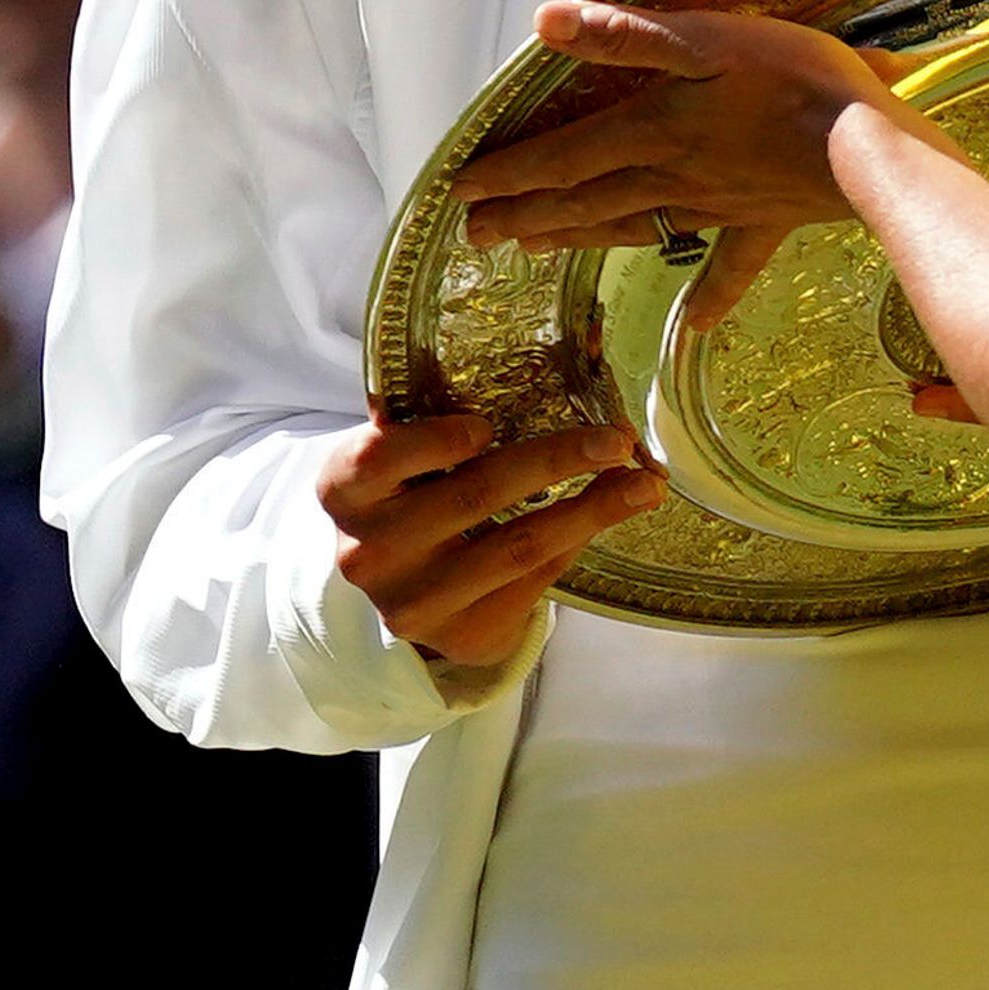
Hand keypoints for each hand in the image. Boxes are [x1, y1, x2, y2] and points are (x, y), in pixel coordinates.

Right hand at [317, 412, 662, 668]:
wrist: (402, 585)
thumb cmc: (411, 492)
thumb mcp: (405, 453)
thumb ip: (443, 414)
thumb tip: (575, 352)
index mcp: (345, 490)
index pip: (380, 457)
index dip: (435, 440)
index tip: (487, 424)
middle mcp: (369, 553)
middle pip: (474, 495)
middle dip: (557, 459)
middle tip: (617, 438)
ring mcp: (413, 603)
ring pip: (517, 545)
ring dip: (592, 509)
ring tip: (643, 483)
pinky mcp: (459, 636)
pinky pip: (533, 581)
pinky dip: (577, 540)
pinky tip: (610, 512)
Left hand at [450, 2, 901, 288]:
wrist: (869, 150)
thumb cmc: (793, 80)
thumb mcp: (708, 40)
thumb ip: (626, 36)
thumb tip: (547, 22)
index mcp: (653, 130)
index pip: (563, 156)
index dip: (509, 171)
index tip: (458, 193)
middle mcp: (674, 176)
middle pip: (585, 199)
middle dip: (526, 214)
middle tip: (476, 236)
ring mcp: (719, 205)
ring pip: (632, 226)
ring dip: (578, 238)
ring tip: (534, 252)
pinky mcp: (767, 221)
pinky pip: (732, 267)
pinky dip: (711, 297)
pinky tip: (697, 327)